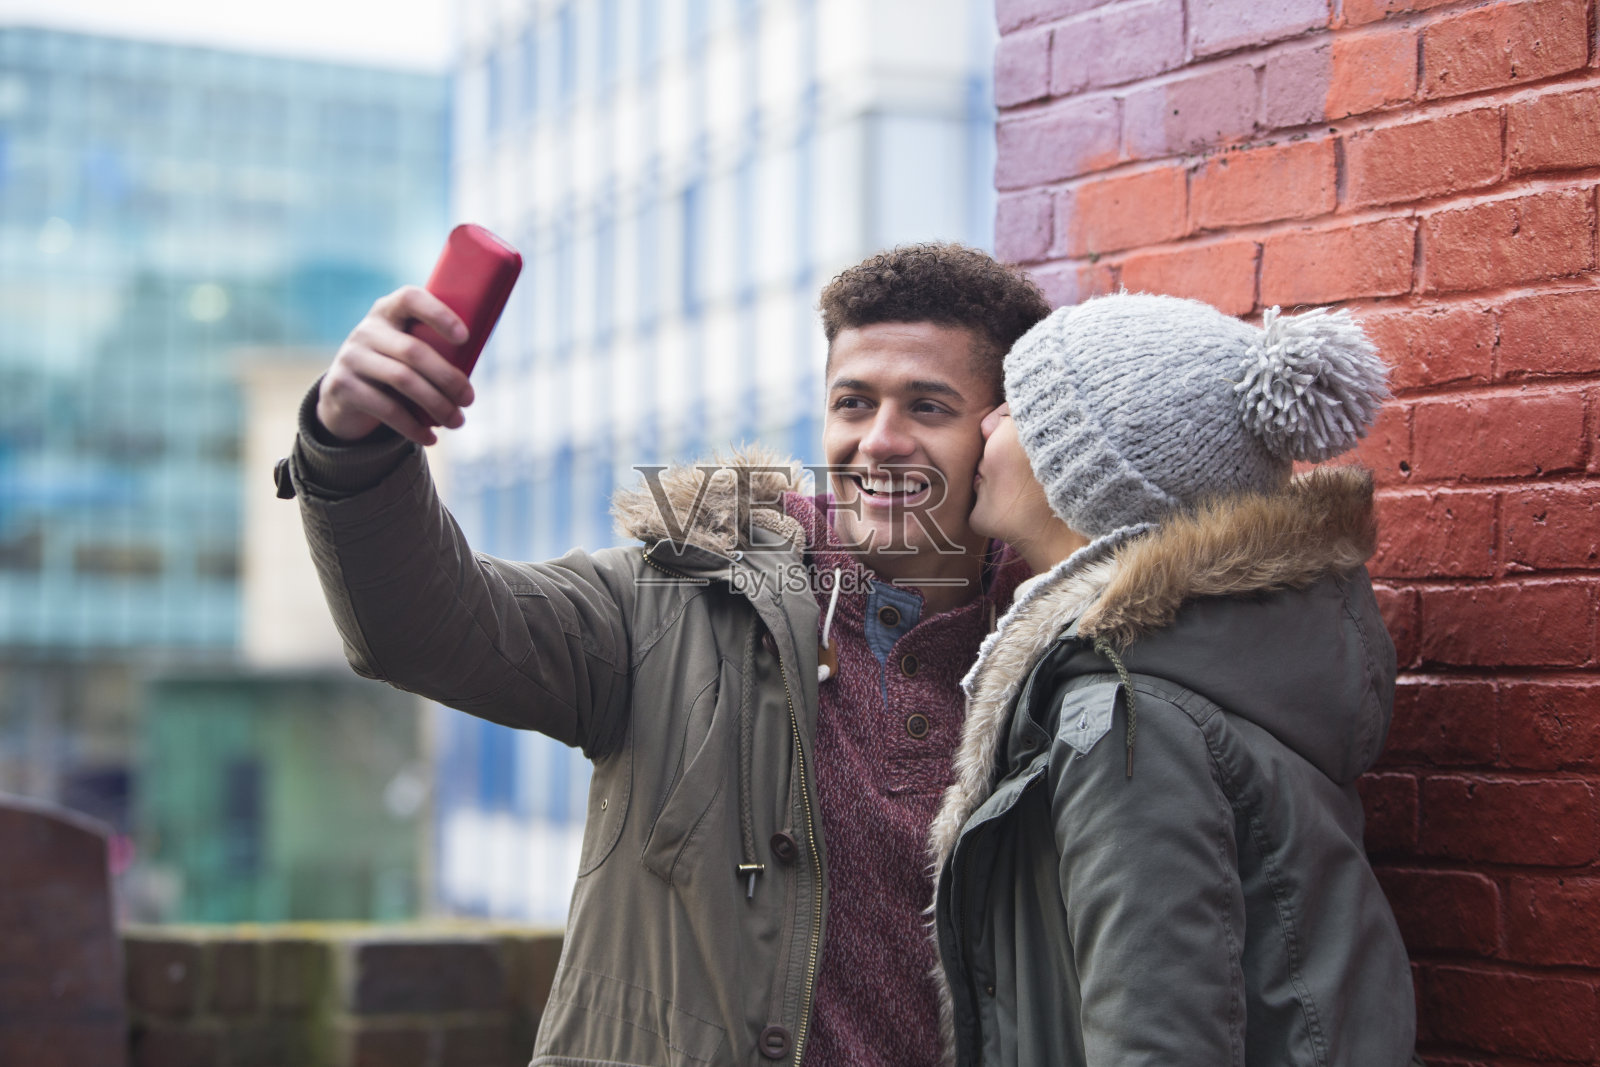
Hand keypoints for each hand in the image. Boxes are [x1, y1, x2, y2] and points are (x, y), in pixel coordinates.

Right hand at [316, 286, 475, 445]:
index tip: (465, 337)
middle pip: (413, 350)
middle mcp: (366, 330)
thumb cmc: (394, 368)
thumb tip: (469, 379)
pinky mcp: (342, 386)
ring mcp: (351, 357)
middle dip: (448, 378)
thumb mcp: (409, 352)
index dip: (438, 314)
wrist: (345, 395)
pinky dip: (413, 427)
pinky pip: (386, 408)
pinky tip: (431, 438)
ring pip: (402, 380)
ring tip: (456, 421)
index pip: (411, 299)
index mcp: (388, 311)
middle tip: (469, 399)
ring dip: (436, 404)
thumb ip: (434, 351)